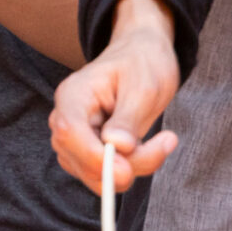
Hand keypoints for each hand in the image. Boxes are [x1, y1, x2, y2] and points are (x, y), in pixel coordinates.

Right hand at [48, 0, 182, 193]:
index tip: (126, 170)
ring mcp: (76, 138)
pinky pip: (104, 174)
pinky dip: (132, 169)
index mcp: (73, 95)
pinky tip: (152, 147)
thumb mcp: (143, 86)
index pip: (68, 132)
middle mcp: (66, 118)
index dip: (93, 157)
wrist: (143, 56)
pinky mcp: (90, 151)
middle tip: (164, 144)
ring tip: (164, 141)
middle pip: (79, 159)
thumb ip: (128, 118)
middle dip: (120, 166)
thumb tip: (118, 148)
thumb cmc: (143, 63)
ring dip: (132, 168)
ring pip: (93, 174)